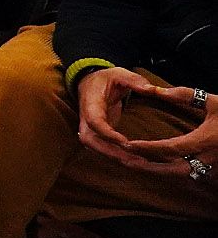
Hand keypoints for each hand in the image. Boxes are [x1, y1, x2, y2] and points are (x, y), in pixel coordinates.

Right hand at [78, 67, 208, 173]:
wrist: (90, 81)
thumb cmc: (105, 78)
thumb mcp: (119, 74)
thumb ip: (135, 81)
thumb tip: (152, 90)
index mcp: (91, 103)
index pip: (94, 122)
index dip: (108, 134)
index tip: (125, 142)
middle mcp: (86, 118)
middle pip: (91, 141)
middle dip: (112, 153)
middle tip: (135, 160)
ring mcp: (89, 128)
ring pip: (96, 148)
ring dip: (115, 158)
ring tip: (138, 164)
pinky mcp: (96, 134)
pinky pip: (102, 149)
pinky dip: (116, 157)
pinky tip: (134, 162)